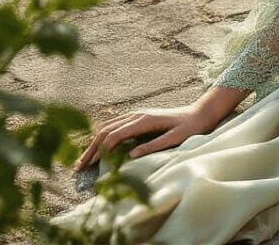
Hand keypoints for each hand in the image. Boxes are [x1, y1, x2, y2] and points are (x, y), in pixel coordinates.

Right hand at [73, 103, 221, 172]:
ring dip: (93, 143)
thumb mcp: (176, 138)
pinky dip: (102, 137)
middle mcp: (137, 115)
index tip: (90, 166)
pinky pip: (114, 126)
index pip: (114, 135)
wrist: (201, 112)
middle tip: (78, 167)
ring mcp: (136, 115)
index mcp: (144, 120)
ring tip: (83, 160)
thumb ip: (154, 145)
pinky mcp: (138, 118)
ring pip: (107, 127)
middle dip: (90, 149)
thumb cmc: (191, 126)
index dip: (100, 151)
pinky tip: (97, 148)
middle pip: (105, 131)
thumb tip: (131, 156)